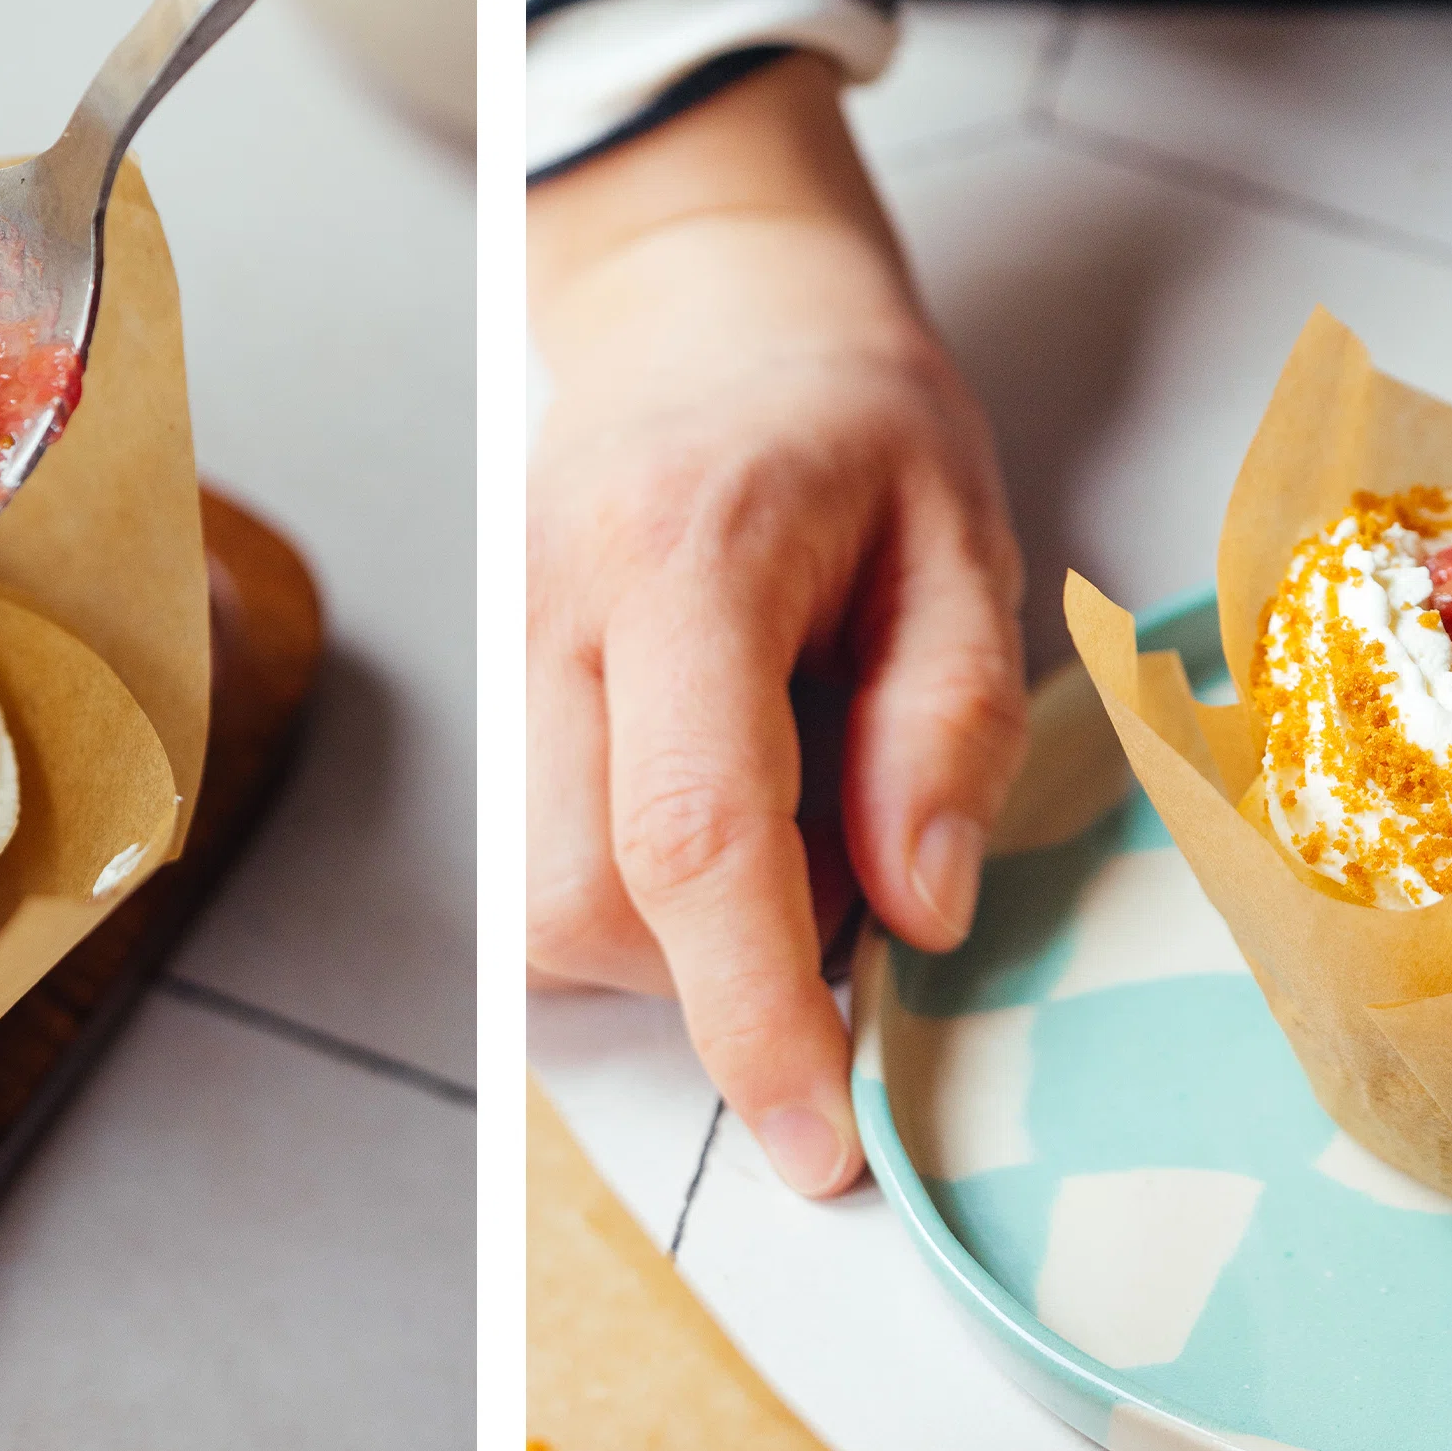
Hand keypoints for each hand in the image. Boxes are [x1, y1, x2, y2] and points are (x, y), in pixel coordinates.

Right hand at [529, 54, 1025, 1195]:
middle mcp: (553, 617)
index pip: (690, 837)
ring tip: (787, 823)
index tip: (822, 1140)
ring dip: (674, 939)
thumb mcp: (963, 535)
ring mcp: (496, 662)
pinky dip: (636, 899)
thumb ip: (949, 725)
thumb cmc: (849, 416)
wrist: (700, 310)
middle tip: (849, 877)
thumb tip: (917, 916)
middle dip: (716, 973)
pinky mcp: (487, 705)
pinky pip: (534, 872)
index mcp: (685, 557)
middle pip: (579, 905)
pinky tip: (720, 812)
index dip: (752, 1015)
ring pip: (535, 912)